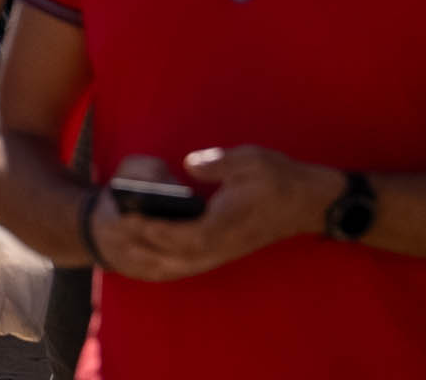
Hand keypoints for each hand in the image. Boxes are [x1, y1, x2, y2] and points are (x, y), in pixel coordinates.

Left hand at [87, 149, 339, 282]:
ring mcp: (225, 250)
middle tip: (117, 231)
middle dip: (146, 245)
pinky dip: (170, 260)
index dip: (156, 229)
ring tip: (125, 243)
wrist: (308, 201)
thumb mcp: (249, 161)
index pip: (184, 235)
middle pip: (177, 256)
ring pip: (184, 263)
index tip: (131, 218)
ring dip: (154, 256)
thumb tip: (187, 165)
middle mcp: (223, 244)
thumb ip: (216, 163)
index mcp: (226, 224)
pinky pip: (193, 262)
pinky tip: (153, 250)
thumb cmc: (278, 178)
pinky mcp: (226, 249)